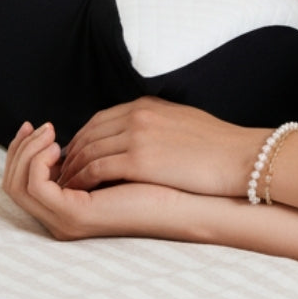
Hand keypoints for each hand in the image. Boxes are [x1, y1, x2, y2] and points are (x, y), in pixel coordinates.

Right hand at [2, 120, 187, 240]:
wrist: (190, 197)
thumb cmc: (162, 176)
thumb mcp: (118, 158)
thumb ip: (94, 152)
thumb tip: (75, 134)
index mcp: (69, 204)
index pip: (24, 181)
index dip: (23, 151)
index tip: (37, 126)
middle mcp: (61, 216)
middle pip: (13, 184)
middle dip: (19, 149)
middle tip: (38, 127)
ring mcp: (64, 219)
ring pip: (17, 185)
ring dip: (26, 152)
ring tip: (50, 134)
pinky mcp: (73, 215)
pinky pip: (34, 188)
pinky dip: (37, 162)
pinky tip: (55, 146)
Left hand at [56, 96, 265, 198]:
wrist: (240, 157)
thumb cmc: (217, 146)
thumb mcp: (180, 121)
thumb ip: (155, 124)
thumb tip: (141, 136)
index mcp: (146, 105)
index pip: (99, 120)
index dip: (81, 139)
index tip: (73, 157)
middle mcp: (136, 115)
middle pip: (87, 134)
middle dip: (68, 155)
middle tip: (57, 174)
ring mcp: (136, 136)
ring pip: (86, 151)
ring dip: (69, 170)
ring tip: (61, 187)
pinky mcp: (139, 159)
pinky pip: (96, 169)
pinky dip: (80, 181)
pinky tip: (75, 193)